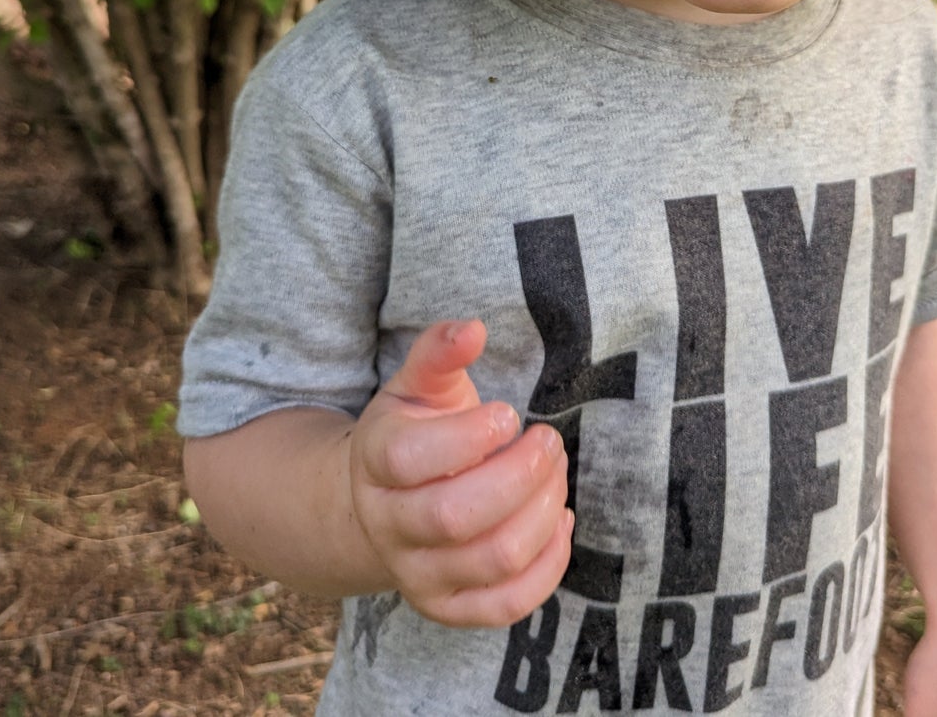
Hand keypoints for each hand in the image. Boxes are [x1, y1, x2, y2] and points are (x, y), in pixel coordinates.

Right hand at [348, 319, 572, 627]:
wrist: (386, 502)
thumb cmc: (416, 431)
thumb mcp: (418, 384)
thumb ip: (439, 352)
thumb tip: (473, 328)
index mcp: (376, 461)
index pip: (410, 459)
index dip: (470, 435)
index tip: (509, 414)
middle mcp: (387, 525)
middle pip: (456, 516)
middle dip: (520, 475)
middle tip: (548, 441)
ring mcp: (416, 574)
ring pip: (492, 558)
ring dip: (543, 512)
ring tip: (555, 474)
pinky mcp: (449, 607)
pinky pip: (507, 604)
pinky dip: (548, 564)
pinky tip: (560, 520)